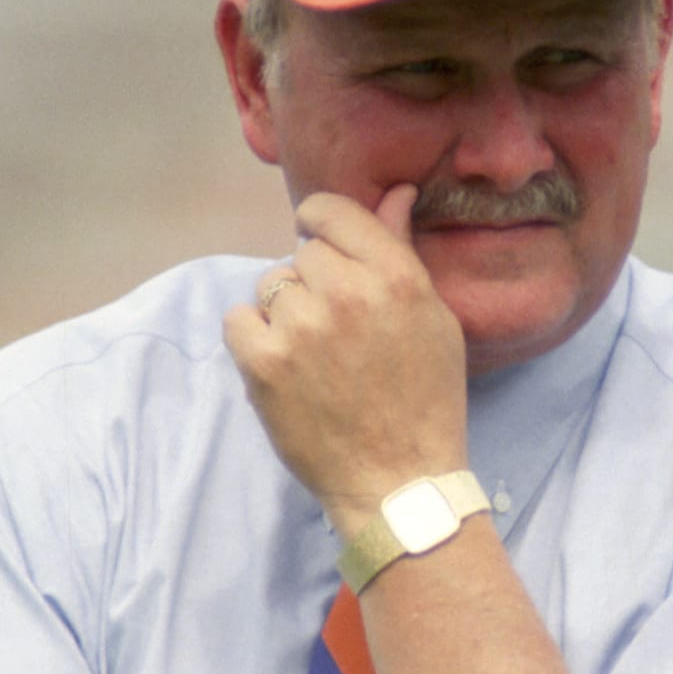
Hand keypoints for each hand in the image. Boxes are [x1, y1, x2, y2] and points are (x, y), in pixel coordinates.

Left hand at [222, 187, 469, 529]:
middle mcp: (347, 292)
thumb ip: (401, 251)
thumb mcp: (434, 320)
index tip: (321, 249)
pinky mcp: (264, 363)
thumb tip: (394, 192)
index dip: (320, 225)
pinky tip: (284, 369)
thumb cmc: (424, 403)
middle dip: (313, 283)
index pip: (332, 211)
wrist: (398, 481)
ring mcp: (301, 327)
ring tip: (314, 358)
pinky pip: (238, 321)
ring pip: (272, 288)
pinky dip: (253, 342)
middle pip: (303, 254)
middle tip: (335, 332)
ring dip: (285, 315)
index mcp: (395, 276)